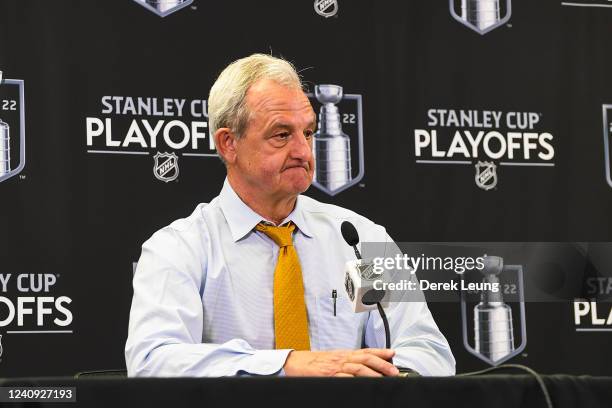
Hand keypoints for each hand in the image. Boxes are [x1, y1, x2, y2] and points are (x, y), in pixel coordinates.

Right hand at [283, 348, 398, 376]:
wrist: (294, 363)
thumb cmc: (313, 362)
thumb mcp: (332, 358)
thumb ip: (346, 361)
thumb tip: (362, 367)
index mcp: (343, 354)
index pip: (365, 351)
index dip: (380, 352)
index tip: (392, 353)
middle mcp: (341, 358)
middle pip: (365, 359)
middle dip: (381, 364)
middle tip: (394, 371)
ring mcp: (334, 367)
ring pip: (357, 367)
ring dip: (373, 373)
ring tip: (384, 379)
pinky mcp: (327, 376)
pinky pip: (343, 377)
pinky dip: (353, 380)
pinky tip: (362, 384)